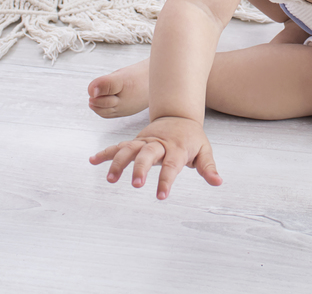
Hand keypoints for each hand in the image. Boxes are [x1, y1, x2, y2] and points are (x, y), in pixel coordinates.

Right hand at [89, 116, 221, 198]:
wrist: (179, 115)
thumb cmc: (192, 137)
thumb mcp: (204, 150)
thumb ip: (208, 167)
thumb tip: (218, 182)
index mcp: (176, 148)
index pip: (172, 166)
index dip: (166, 181)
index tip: (161, 196)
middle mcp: (158, 144)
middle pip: (147, 155)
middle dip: (140, 169)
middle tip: (136, 185)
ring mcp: (144, 141)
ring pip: (129, 149)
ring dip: (118, 162)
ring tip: (110, 178)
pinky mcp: (135, 141)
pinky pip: (118, 146)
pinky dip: (106, 152)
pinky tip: (93, 160)